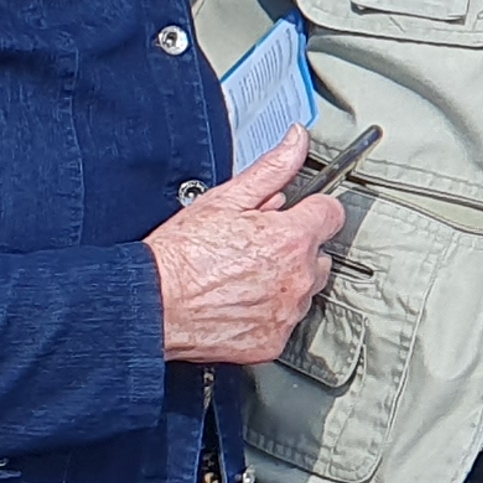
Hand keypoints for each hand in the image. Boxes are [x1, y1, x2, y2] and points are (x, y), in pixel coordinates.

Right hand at [144, 131, 347, 364]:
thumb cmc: (180, 255)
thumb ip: (271, 169)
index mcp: (291, 239)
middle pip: (320, 255)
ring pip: (304, 289)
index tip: (292, 215)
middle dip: (296, 248)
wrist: (151, 305)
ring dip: (285, 281)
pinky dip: (269, 313)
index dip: (309, 210)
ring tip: (243, 276)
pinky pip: (284, 321)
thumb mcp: (224, 200)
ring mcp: (287, 313)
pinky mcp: (273, 342)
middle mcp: (297, 278)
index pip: (331, 213)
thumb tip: (297, 140)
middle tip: (255, 247)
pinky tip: (239, 301)